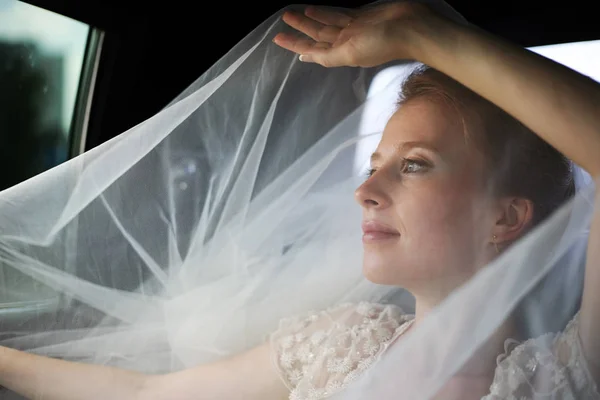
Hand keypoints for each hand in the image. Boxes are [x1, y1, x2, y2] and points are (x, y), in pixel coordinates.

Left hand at [272, 2, 431, 67]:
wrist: (411, 28)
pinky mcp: (361, 17)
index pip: (313, 50)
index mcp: (341, 54)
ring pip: (325, 24)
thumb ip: (329, 56)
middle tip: (283, 23)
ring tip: (292, 14)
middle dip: (299, 31)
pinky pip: (338, 15)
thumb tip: (306, 57)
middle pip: (316, 36)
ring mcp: (353, 30)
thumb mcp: (351, 54)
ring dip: (309, 21)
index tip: (280, 40)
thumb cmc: (381, 43)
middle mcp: (345, 43)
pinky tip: (313, 9)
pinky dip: (325, 13)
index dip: (296, 45)